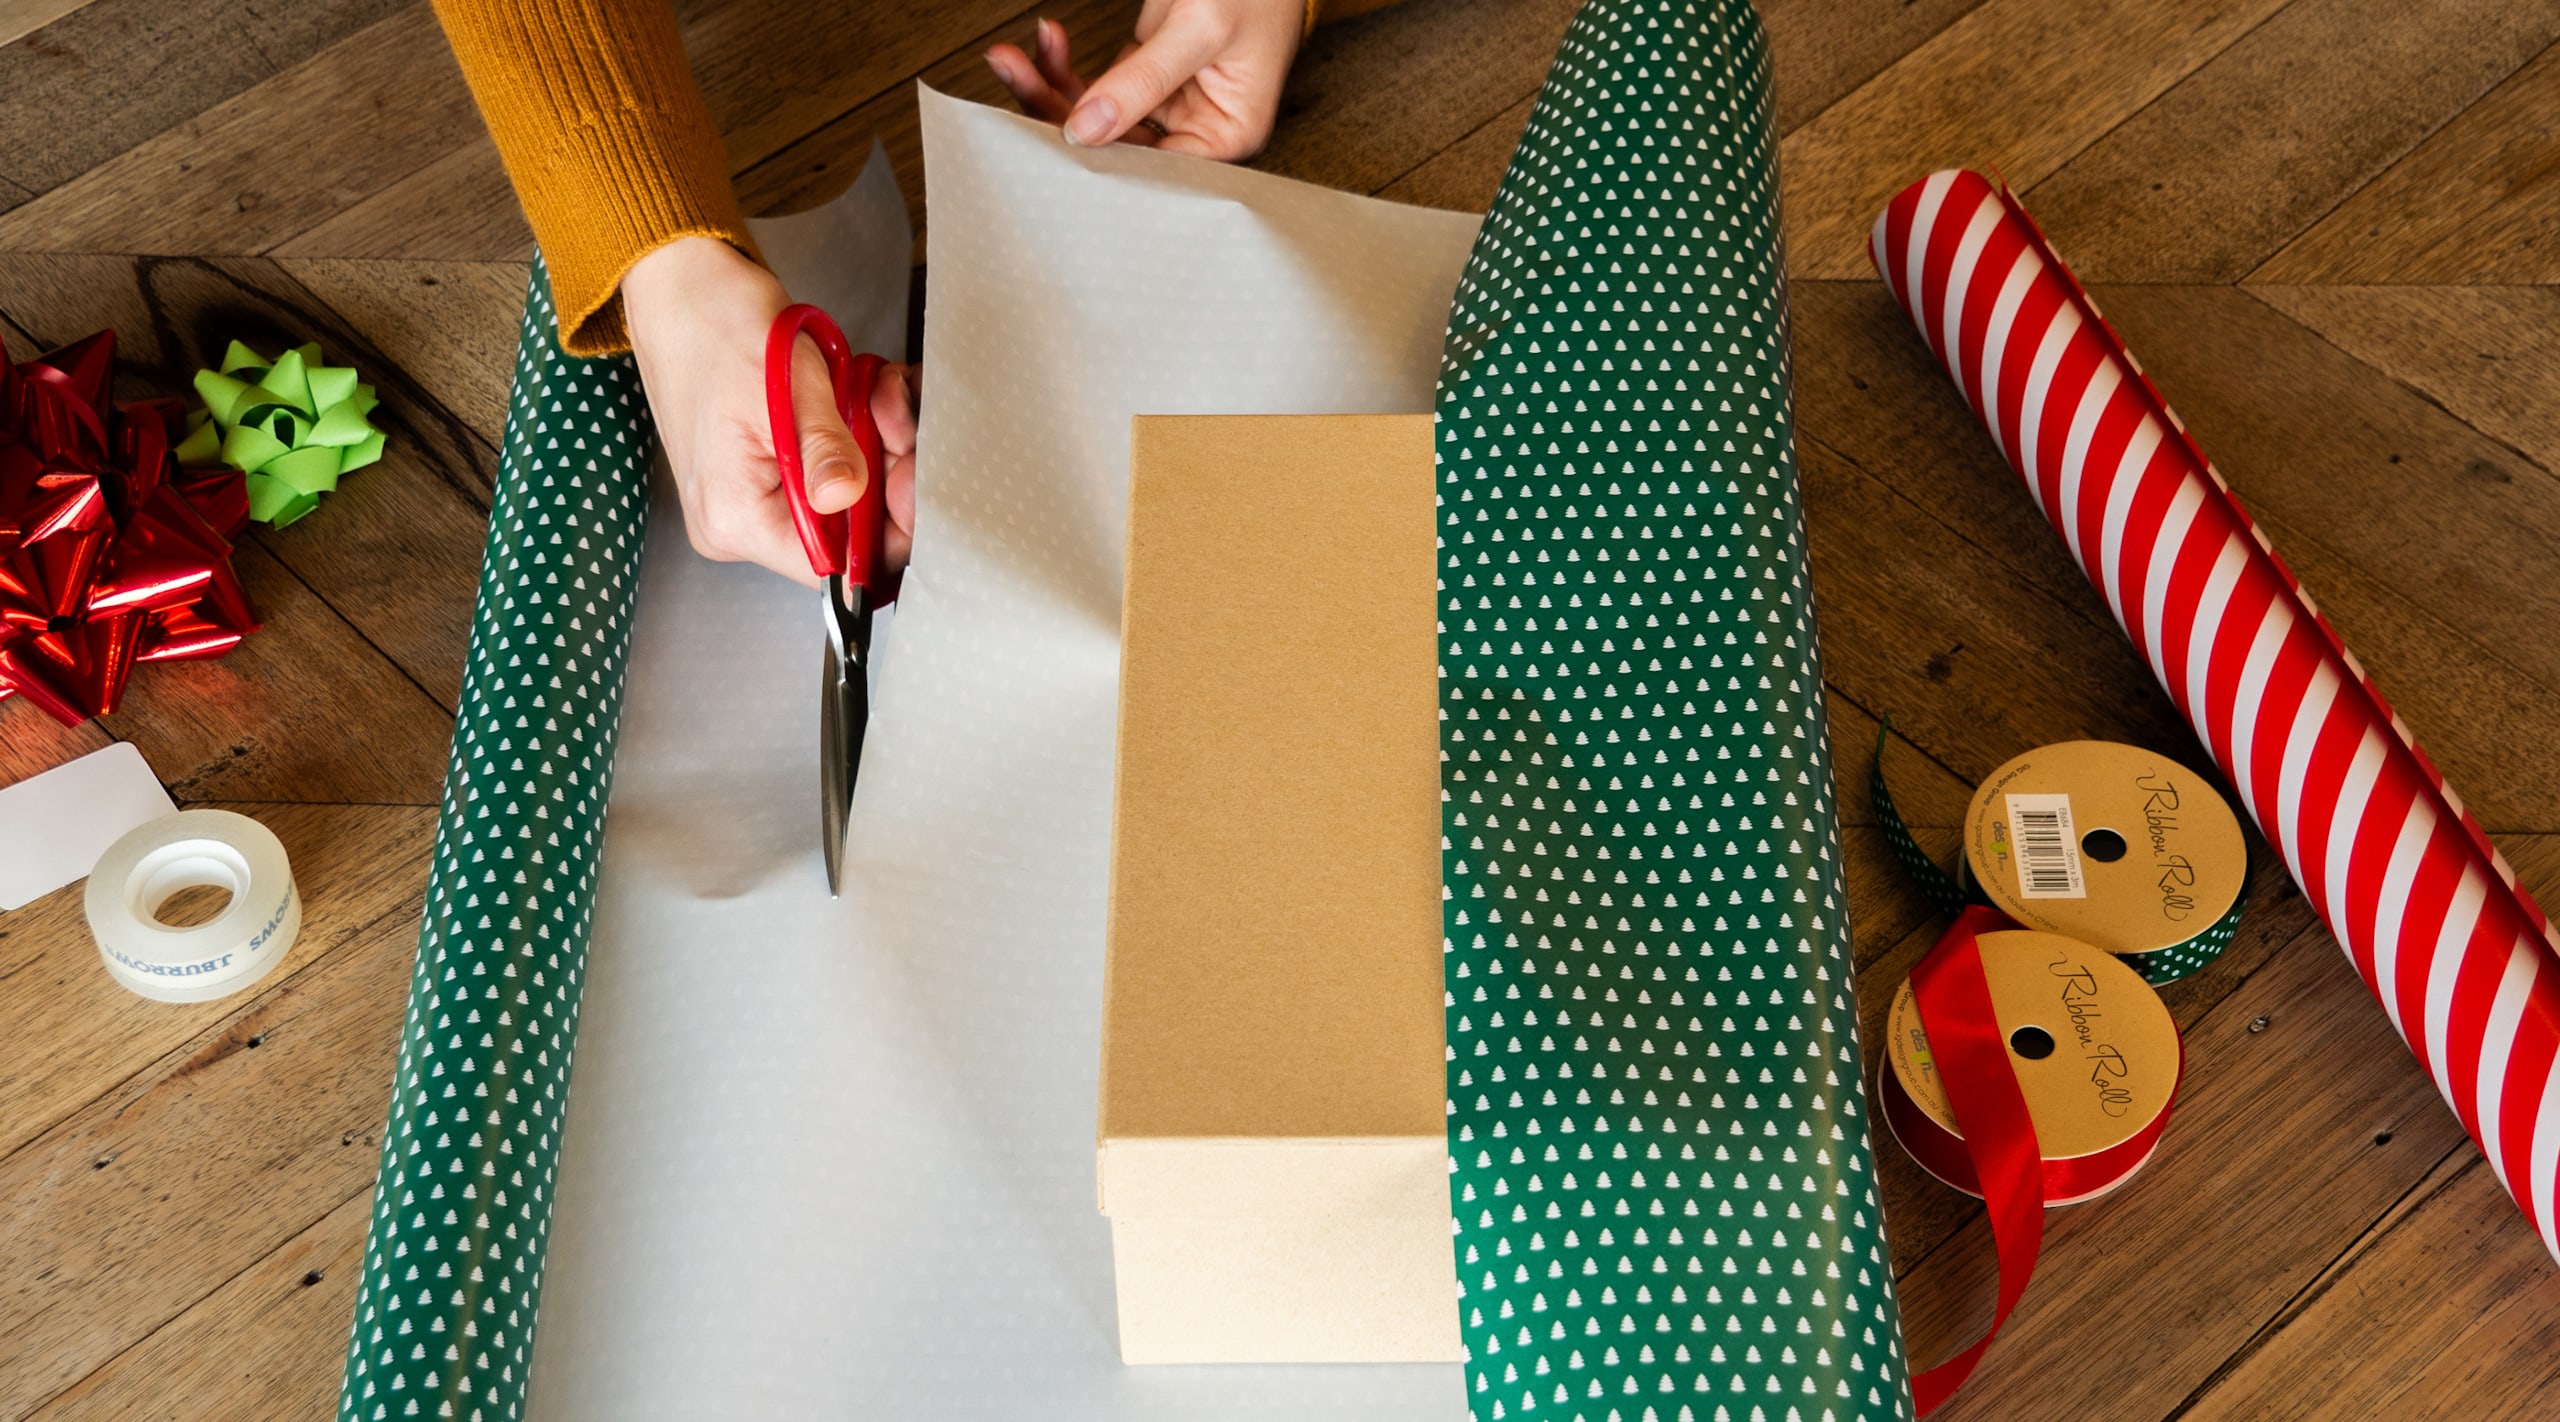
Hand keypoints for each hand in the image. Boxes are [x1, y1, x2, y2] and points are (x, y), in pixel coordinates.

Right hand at [620, 236, 917, 585]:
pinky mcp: (761, 479)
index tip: (912, 469)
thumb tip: (847, 498)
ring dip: (877, 449)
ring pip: (845, 503)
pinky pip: (827, 478)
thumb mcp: (788, 385)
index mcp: (735, 517)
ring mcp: (748, 504)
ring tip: (878, 394)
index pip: (836, 566)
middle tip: (896, 414)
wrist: (678, 291)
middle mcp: (737, 525)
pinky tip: (863, 400)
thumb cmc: (717, 325)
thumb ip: (823, 448)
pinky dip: (855, 441)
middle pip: (846, 534)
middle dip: (887, 474)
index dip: (889, 528)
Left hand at [986, 1, 1306, 160]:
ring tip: (1011, 59)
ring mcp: (1169, 98)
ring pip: (1098, 115)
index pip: (1156, 168)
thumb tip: (1087, 130)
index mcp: (1228, 132)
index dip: (1103, 161)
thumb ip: (1143, 79)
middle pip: (1117, 144)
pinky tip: (1048, 39)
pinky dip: (1066, 63)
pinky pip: (1098, 82)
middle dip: (1060, 113)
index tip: (1051, 142)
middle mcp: (1198, 124)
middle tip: (1017, 80)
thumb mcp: (1200, 30)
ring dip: (1050, 85)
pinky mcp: (1146, 72)